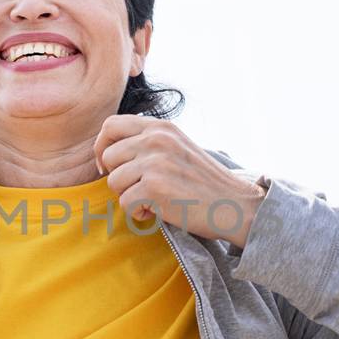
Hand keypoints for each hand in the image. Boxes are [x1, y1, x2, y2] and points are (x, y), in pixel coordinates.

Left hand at [93, 115, 265, 244]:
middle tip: (140, 189)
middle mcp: (156, 139)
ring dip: (130, 196)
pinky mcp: (154, 187)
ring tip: (154, 199)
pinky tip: (160, 210)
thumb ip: (150, 142)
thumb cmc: (205, 182)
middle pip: (109, 156)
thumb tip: (111, 149)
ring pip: (114, 182)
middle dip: (118, 178)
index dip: (103, 147)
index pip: (111, 125)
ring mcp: (155, 162)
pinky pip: (125, 203)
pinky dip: (139, 213)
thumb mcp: (179, 147)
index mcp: (161, 127)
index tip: (110, 166)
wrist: (235, 204)